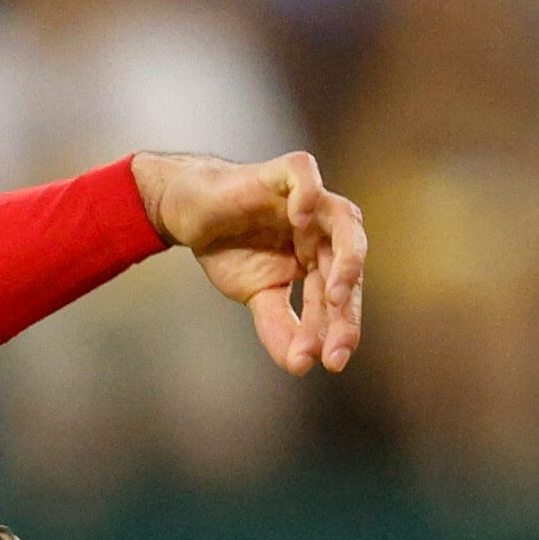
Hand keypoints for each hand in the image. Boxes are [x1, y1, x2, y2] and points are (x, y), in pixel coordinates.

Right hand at [132, 151, 366, 373]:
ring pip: (345, 219)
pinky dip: (308, 194)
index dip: (340, 329)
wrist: (189, 215)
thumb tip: (301, 365)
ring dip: (347, 257)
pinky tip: (300, 220)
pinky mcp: (283, 173)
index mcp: (323, 259)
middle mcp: (324, 230)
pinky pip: (305, 175)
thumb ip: (279, 328)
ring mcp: (308, 200)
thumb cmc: (230, 250)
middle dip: (345, 309)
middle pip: (349, 265)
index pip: (340, 297)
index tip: (332, 363)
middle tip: (336, 344)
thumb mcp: (256, 296)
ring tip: (334, 294)